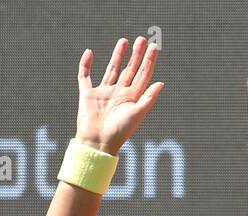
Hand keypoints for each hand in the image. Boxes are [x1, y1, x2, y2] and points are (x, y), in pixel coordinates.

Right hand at [75, 37, 163, 153]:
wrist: (98, 143)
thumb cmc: (120, 131)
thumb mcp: (137, 113)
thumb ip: (149, 98)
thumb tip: (162, 83)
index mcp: (132, 98)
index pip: (143, 75)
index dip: (149, 61)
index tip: (154, 47)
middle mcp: (119, 94)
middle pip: (130, 70)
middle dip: (136, 55)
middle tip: (141, 39)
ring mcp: (104, 93)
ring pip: (112, 69)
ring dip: (118, 56)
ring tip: (124, 41)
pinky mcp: (88, 94)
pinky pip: (85, 76)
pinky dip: (85, 64)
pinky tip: (89, 52)